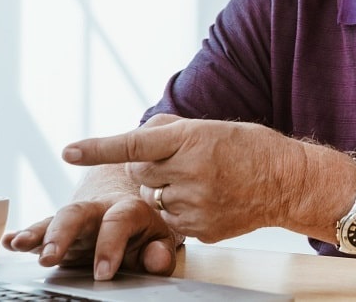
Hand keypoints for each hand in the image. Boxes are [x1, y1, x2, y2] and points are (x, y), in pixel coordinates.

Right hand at [0, 193, 180, 280]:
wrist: (131, 215)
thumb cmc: (145, 232)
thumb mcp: (160, 241)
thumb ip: (160, 251)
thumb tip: (156, 259)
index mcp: (129, 209)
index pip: (118, 221)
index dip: (110, 246)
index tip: (103, 273)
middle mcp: (99, 209)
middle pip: (78, 212)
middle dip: (62, 234)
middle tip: (50, 258)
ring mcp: (77, 219)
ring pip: (55, 218)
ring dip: (37, 233)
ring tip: (20, 245)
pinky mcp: (59, 230)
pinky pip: (39, 229)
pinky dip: (23, 234)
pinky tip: (8, 242)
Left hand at [62, 114, 303, 242]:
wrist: (287, 181)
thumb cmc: (250, 146)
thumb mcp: (210, 126)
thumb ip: (167, 130)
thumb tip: (135, 138)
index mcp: (191, 140)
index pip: (134, 145)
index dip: (98, 148)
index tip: (68, 151)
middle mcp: (189, 173)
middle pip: (138, 173)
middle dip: (149, 167)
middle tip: (180, 161)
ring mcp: (194, 204)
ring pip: (152, 198)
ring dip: (165, 189)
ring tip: (201, 180)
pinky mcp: (198, 229)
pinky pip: (169, 219)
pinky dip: (180, 209)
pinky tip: (207, 199)